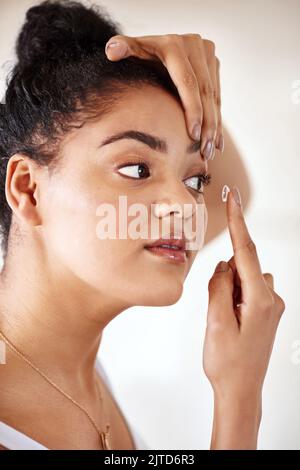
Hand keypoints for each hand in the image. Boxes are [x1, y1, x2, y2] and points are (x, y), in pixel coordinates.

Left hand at [104, 33, 222, 159]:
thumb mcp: (132, 51)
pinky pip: (217, 97)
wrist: (154, 47)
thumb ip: (121, 49)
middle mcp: (196, 46)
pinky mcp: (213, 66)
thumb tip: (112, 51)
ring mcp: (207, 56)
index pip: (188, 83)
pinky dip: (217, 121)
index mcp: (175, 46)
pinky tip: (216, 142)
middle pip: (205, 92)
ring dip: (215, 127)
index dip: (193, 109)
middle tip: (205, 151)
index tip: (193, 135)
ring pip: (214, 97)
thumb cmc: (139, 56)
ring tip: (211, 152)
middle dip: (207, 125)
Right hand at [203, 186, 284, 397]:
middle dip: (224, 278)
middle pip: (242, 266)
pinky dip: (234, 296)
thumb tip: (224, 265)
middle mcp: (271, 299)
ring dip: (228, 290)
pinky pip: (246, 289)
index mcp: (260, 300)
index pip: (245, 251)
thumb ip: (219, 286)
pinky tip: (230, 321)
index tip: (234, 199)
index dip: (237, 222)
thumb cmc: (227, 363)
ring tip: (223, 322)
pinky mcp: (266, 311)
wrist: (240, 391)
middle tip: (216, 311)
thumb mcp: (215, 322)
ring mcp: (271, 305)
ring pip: (243, 278)